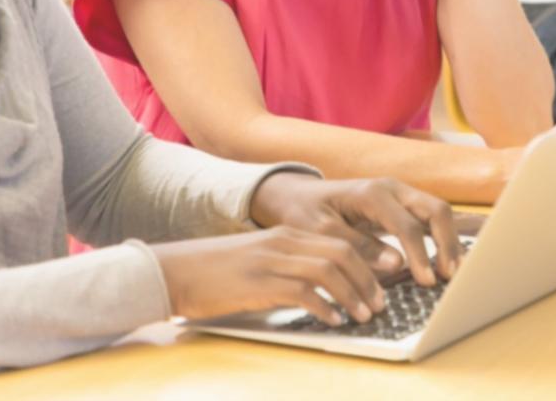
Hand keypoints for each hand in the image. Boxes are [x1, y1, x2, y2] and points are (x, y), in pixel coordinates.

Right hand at [151, 226, 384, 325]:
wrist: (175, 271)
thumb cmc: (216, 274)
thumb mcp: (260, 262)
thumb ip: (290, 268)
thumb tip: (324, 291)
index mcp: (286, 234)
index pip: (340, 242)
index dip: (367, 265)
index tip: (380, 287)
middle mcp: (283, 242)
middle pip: (342, 252)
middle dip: (368, 279)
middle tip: (380, 304)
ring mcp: (271, 260)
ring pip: (328, 269)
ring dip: (353, 294)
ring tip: (364, 315)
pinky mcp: (258, 282)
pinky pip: (303, 291)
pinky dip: (325, 306)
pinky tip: (334, 320)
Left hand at [250, 172, 460, 285]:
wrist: (298, 196)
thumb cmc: (306, 213)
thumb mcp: (322, 232)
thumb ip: (357, 247)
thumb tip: (395, 263)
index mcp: (372, 194)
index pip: (407, 225)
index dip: (420, 254)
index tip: (426, 281)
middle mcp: (392, 189)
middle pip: (435, 210)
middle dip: (447, 243)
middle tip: (449, 277)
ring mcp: (399, 194)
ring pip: (438, 212)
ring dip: (449, 241)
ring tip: (451, 273)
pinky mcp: (401, 205)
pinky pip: (430, 218)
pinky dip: (441, 238)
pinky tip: (444, 262)